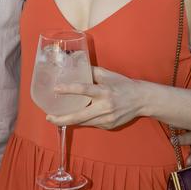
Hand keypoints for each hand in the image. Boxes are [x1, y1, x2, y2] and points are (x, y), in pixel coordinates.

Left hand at [47, 68, 190, 162]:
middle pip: (79, 116)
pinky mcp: (108, 126)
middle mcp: (105, 107)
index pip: (84, 90)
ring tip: (56, 118)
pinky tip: (75, 118)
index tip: (56, 88)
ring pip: (83, 122)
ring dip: (69, 120)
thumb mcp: (108, 75)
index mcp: (104, 92)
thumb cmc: (123, 85)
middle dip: (62, 118)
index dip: (69, 89)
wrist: (142, 100)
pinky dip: (83, 120)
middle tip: (49, 117)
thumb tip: (74, 63)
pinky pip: (91, 124)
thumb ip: (91, 72)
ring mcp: (107, 119)